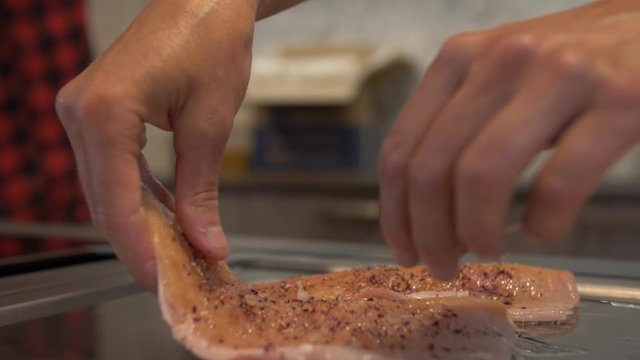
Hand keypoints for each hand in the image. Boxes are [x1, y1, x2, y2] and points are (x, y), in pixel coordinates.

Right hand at [56, 0, 257, 290]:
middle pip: (103, 200)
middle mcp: (80, 112)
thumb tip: (206, 244)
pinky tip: (165, 214)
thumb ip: (200, 190)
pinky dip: (137, 194)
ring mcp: (82, 109)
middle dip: (138, 242)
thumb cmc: (210, 42)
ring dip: (138, 221)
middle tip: (174, 276)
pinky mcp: (96, 108)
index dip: (139, 250)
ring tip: (174, 253)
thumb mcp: (211, 124)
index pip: (115, 203)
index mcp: (104, 113)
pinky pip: (112, 166)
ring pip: (105, 187)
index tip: (161, 283)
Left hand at [380, 0, 639, 278]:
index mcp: (460, 58)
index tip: (403, 249)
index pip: (402, 148)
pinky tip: (543, 231)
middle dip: (429, 234)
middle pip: (433, 169)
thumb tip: (426, 214)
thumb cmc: (565, 63)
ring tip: (488, 251)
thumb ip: (458, 130)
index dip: (395, 213)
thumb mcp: (496, 79)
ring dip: (476, 233)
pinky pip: (560, 182)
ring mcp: (559, 77)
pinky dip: (544, 223)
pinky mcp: (617, 100)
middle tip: (441, 267)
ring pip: (483, 176)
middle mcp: (500, 62)